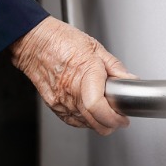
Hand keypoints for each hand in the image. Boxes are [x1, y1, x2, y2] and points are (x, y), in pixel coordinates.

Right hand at [10, 17, 135, 134]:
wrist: (35, 43)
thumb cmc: (61, 40)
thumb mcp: (95, 48)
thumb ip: (115, 67)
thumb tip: (130, 80)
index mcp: (86, 74)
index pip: (99, 107)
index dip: (114, 118)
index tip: (123, 117)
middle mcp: (71, 91)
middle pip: (95, 123)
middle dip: (111, 124)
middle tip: (119, 117)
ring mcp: (60, 101)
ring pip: (86, 124)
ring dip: (99, 122)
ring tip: (105, 109)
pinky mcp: (53, 105)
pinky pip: (73, 120)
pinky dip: (85, 120)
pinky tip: (90, 110)